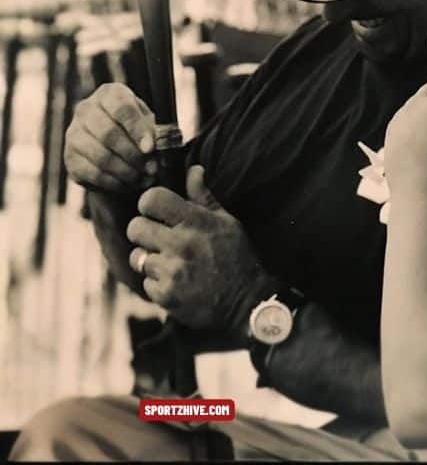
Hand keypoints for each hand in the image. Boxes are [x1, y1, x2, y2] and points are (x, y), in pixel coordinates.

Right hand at [64, 82, 156, 192]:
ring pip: (100, 156)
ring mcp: (73, 133)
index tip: (150, 148)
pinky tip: (130, 183)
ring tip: (144, 178)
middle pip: (108, 133)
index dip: (137, 129)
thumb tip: (151, 149)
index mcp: (109, 94)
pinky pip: (93, 173)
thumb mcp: (149, 124)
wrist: (117, 148)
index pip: (121, 108)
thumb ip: (153, 133)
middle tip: (152, 169)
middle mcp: (86, 109)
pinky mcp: (70, 158)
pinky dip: (115, 182)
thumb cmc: (137, 130)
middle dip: (133, 154)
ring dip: (126, 171)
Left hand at [126, 165, 271, 342]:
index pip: (151, 199)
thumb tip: (193, 168)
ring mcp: (171, 271)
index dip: (149, 203)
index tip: (155, 211)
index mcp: (195, 221)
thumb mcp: (227, 221)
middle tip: (157, 238)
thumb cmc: (237, 257)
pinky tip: (176, 283)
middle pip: (135, 228)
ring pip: (137, 257)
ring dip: (149, 260)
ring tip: (169, 263)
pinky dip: (157, 284)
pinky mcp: (165, 296)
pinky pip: (145, 284)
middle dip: (143, 231)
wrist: (246, 301)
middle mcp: (180, 243)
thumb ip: (203, 196)